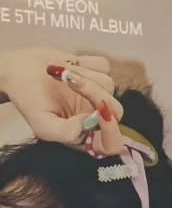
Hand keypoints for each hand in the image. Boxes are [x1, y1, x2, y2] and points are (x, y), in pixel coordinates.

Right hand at [0, 48, 124, 150]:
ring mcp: (100, 94)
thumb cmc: (30, 101)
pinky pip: (103, 66)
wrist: (18, 70)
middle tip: (69, 80)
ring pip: (109, 85)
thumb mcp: (42, 125)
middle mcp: (98, 117)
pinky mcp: (98, 72)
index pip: (113, 144)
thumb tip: (90, 123)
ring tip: (59, 74)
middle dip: (93, 92)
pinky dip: (85, 63)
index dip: (111, 130)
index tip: (100, 111)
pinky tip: (67, 66)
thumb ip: (68, 132)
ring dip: (83, 75)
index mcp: (87, 136)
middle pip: (116, 110)